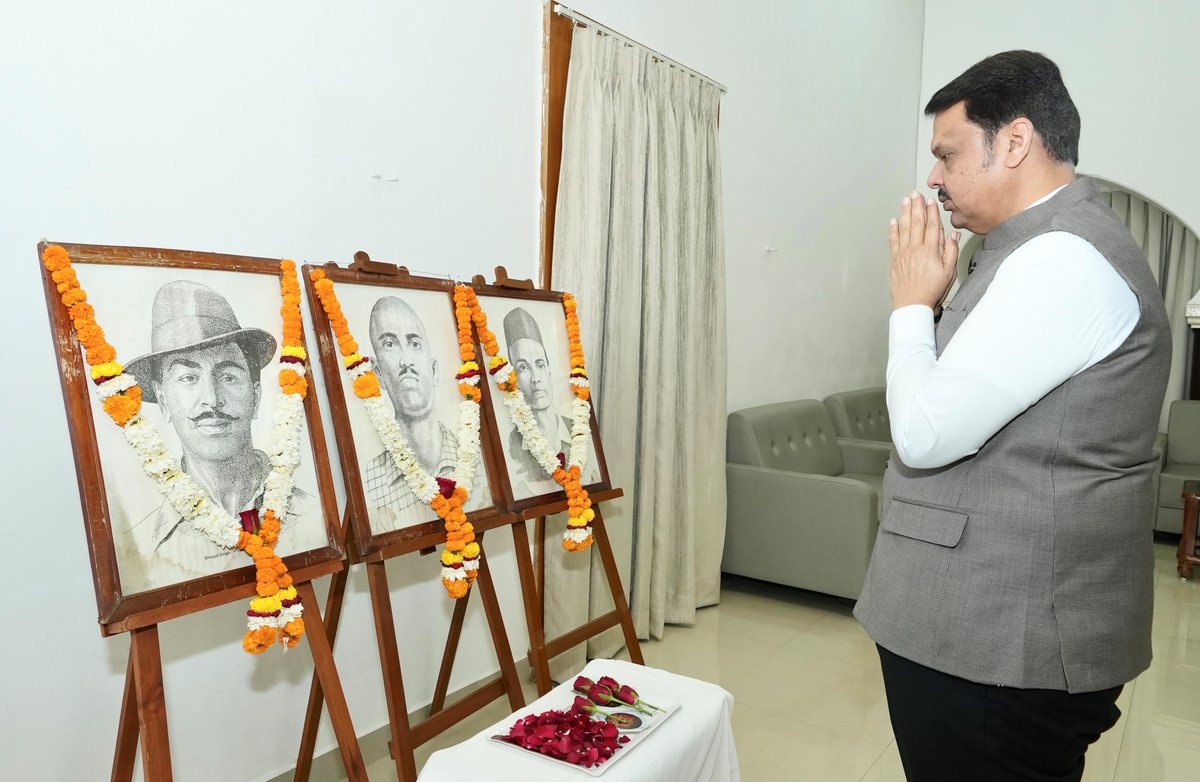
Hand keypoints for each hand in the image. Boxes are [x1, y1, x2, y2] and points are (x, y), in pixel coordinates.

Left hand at [889, 190, 960, 309]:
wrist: (912, 304)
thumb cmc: (931, 290)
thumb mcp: (949, 272)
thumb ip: (951, 251)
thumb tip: (953, 234)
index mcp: (930, 251)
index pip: (932, 226)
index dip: (931, 211)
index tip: (931, 201)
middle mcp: (915, 249)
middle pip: (916, 222)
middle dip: (917, 206)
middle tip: (916, 194)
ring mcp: (903, 253)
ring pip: (904, 228)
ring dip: (905, 212)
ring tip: (905, 200)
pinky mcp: (895, 260)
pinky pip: (893, 240)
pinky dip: (893, 229)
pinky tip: (894, 220)